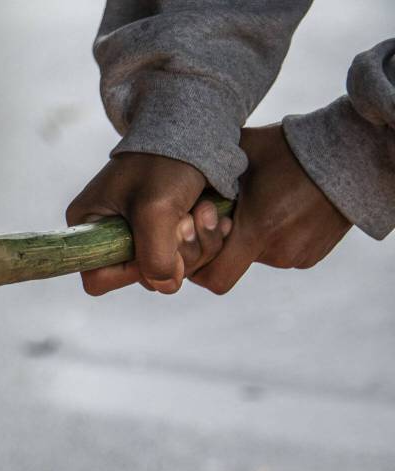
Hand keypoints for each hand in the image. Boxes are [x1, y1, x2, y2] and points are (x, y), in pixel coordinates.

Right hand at [67, 153, 229, 294]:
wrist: (196, 127)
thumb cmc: (166, 161)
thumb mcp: (156, 210)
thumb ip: (154, 256)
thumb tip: (166, 285)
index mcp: (87, 227)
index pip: (97, 277)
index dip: (128, 274)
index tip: (155, 248)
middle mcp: (108, 234)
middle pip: (138, 276)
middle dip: (170, 257)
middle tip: (187, 222)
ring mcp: (137, 233)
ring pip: (165, 268)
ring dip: (193, 247)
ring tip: (205, 212)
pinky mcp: (164, 228)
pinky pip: (183, 256)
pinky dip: (203, 241)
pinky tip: (213, 216)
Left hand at [190, 124, 351, 293]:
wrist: (349, 153)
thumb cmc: (287, 148)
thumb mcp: (240, 153)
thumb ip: (204, 177)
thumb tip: (165, 192)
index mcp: (259, 228)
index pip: (214, 278)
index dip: (197, 264)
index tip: (197, 235)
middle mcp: (279, 251)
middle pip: (230, 267)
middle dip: (218, 249)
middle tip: (221, 218)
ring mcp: (297, 256)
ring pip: (253, 260)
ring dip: (245, 240)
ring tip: (255, 207)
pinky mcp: (311, 256)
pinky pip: (277, 256)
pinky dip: (269, 240)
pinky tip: (277, 211)